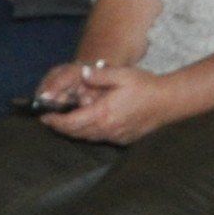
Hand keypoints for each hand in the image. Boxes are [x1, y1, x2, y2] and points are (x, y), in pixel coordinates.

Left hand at [42, 60, 188, 143]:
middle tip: (52, 117)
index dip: (54, 121)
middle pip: (75, 133)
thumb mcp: (122, 75)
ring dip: (75, 129)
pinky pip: (100, 138)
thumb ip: (100, 75)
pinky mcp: (122, 139)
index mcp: (103, 113)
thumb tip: (83, 74)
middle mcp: (106, 129)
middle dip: (61, 126)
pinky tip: (92, 121)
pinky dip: (89, 132)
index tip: (44, 116)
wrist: (169, 102)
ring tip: (69, 118)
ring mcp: (115, 136)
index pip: (70, 123)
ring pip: (87, 137)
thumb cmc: (146, 87)